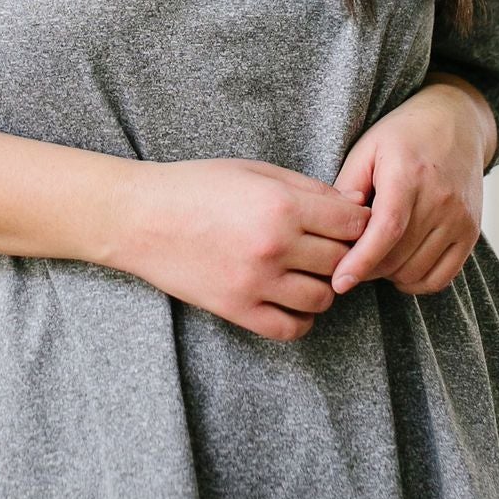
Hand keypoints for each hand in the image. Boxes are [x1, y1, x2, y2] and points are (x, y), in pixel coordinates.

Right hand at [111, 157, 370, 340]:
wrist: (140, 218)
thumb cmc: (196, 187)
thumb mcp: (254, 171)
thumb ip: (307, 189)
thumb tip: (354, 207)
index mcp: (281, 206)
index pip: (352, 224)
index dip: (359, 224)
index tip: (350, 225)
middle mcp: (274, 246)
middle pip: (341, 261)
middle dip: (343, 254)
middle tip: (327, 247)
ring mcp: (256, 283)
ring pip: (323, 298)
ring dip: (323, 286)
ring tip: (306, 272)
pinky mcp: (237, 310)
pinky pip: (291, 328)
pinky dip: (301, 318)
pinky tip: (291, 300)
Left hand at [327, 80, 495, 299]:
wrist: (455, 123)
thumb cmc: (402, 136)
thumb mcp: (366, 149)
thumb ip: (347, 188)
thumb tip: (336, 229)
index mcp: (408, 174)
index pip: (387, 229)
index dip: (361, 261)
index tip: (339, 283)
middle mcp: (440, 198)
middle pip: (397, 256)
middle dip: (367, 267)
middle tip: (349, 258)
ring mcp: (460, 218)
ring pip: (416, 272)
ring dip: (389, 275)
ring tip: (375, 255)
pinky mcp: (471, 232)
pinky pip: (441, 278)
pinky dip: (416, 282)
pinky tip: (400, 268)